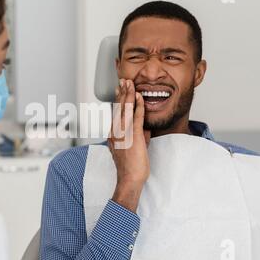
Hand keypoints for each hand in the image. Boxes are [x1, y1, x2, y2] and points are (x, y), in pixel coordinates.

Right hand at [108, 79, 150, 212]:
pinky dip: (137, 105)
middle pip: (118, 107)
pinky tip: (138, 97)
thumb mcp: (133, 147)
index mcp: (114, 134)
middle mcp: (116, 131)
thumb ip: (138, 135)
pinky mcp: (133, 136)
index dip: (118, 99)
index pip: (115, 113)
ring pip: (125, 109)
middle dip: (121, 92)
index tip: (120, 89)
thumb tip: (145, 127)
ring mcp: (123, 133)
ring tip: (129, 83)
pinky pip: (135, 117)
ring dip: (128, 94)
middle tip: (123, 80)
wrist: (129, 178)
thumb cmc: (130, 167)